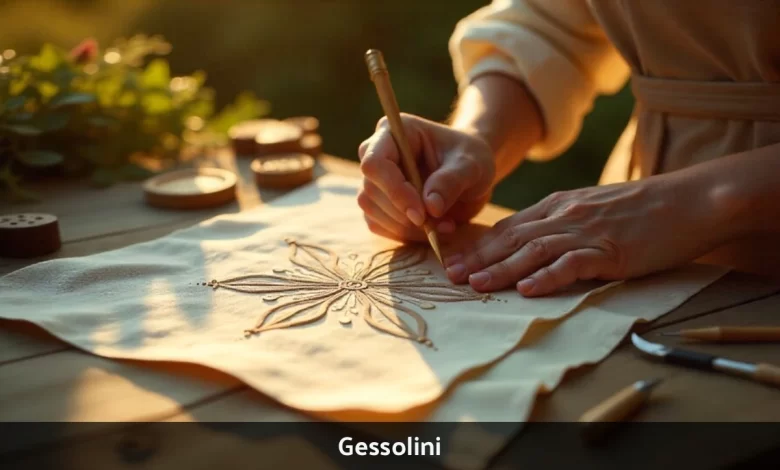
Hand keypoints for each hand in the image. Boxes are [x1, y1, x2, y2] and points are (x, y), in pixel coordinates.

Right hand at [357, 114, 494, 241]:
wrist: (470, 172)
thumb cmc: (470, 158)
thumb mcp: (471, 165)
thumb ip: (451, 181)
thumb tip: (430, 207)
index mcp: (394, 132)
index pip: (375, 163)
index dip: (394, 191)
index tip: (422, 214)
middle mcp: (377, 153)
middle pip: (370, 190)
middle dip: (403, 214)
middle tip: (440, 223)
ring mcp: (375, 180)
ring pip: (371, 210)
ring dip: (405, 227)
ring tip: (443, 225)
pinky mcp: (379, 203)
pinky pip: (378, 225)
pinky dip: (405, 234)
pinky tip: (432, 229)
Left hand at [445, 176, 728, 295]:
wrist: (687, 200)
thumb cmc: (640, 208)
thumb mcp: (590, 207)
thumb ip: (559, 221)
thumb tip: (529, 242)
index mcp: (559, 205)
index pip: (510, 227)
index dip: (480, 245)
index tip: (456, 261)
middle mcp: (566, 215)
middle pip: (514, 238)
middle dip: (480, 258)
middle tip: (451, 277)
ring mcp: (588, 232)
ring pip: (535, 250)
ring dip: (503, 269)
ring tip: (477, 285)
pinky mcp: (611, 251)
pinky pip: (574, 264)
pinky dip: (548, 276)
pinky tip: (528, 288)